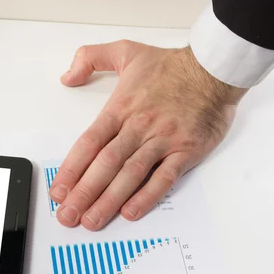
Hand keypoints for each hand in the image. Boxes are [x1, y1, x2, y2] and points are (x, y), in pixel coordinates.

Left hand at [51, 41, 246, 229]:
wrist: (215, 69)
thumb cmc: (170, 67)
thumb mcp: (125, 51)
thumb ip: (91, 58)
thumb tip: (67, 76)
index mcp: (120, 109)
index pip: (88, 143)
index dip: (71, 170)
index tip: (57, 191)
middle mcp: (138, 127)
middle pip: (105, 164)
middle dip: (83, 193)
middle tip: (67, 215)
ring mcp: (162, 141)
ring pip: (130, 175)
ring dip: (108, 201)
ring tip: (91, 221)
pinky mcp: (185, 151)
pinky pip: (164, 177)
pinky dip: (147, 196)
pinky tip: (130, 213)